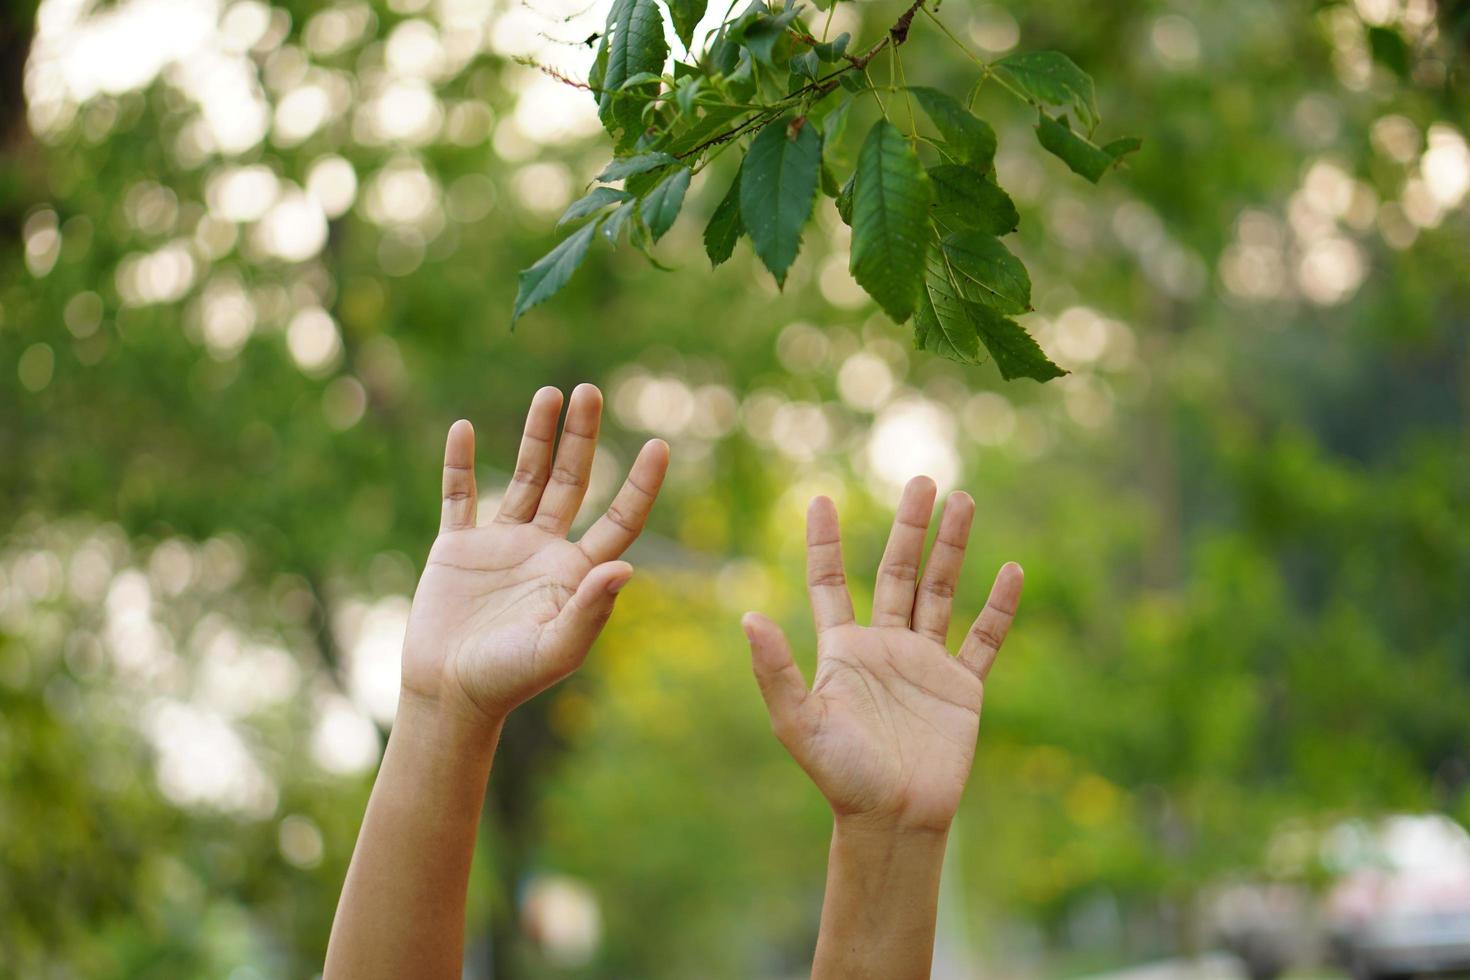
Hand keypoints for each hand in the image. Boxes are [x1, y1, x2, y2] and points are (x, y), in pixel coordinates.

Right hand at [401, 384, 668, 726]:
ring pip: (524, 476)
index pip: (619, 518)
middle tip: (590, 391)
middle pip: (572, 480)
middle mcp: (545, 549)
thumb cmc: (509, 680)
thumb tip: (625, 567)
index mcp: (576, 572)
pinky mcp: (457, 546)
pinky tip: (463, 429)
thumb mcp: (556, 649)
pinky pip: (459, 496)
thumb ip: (590, 610)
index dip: (640, 484)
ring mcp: (502, 543)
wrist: (448, 695)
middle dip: (582, 437)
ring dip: (535, 436)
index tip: (659, 445)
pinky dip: (459, 463)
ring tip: (550, 393)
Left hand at [743, 477, 1022, 832]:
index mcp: (843, 649)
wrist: (892, 820)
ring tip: (964, 500)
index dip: (825, 541)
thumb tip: (747, 616)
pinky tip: (1011, 570)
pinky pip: (984, 639)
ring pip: (940, 591)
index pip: (830, 581)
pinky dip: (999, 607)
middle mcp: (884, 647)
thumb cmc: (840, 777)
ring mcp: (926, 664)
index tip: (822, 497)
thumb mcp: (798, 723)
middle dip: (910, 527)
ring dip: (952, 548)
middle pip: (897, 571)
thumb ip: (776, 671)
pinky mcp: (962, 687)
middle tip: (923, 480)